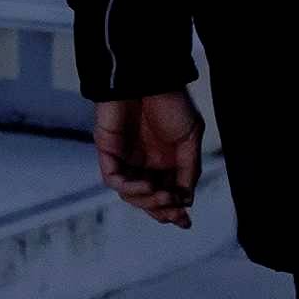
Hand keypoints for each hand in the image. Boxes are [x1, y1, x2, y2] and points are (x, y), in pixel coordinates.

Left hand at [94, 91, 203, 227]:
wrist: (149, 76)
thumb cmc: (170, 102)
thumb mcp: (190, 138)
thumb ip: (188, 169)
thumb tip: (187, 200)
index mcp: (163, 161)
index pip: (165, 194)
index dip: (173, 211)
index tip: (186, 222)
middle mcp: (142, 163)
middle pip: (147, 199)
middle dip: (162, 209)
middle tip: (175, 212)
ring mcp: (124, 158)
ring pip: (130, 194)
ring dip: (148, 200)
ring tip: (165, 196)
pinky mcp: (107, 150)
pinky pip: (114, 178)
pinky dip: (129, 187)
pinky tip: (147, 184)